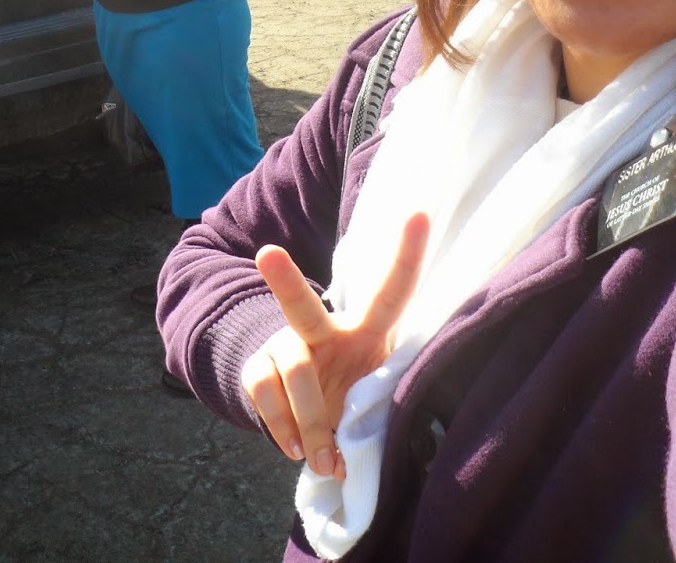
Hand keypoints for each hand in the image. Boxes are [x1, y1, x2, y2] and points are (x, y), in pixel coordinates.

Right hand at [240, 211, 429, 479]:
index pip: (391, 291)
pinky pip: (265, 394)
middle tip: (268, 254)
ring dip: (312, 424)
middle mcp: (323, 330)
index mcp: (367, 329)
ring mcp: (284, 346)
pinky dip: (284, 429)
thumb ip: (380, 410)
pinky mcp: (256, 367)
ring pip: (293, 373)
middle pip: (303, 307)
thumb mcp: (380, 395)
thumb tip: (366, 451)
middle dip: (286, 282)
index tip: (419, 214)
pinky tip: (298, 449)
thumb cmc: (358, 397)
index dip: (407, 254)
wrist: (310, 412)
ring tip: (324, 461)